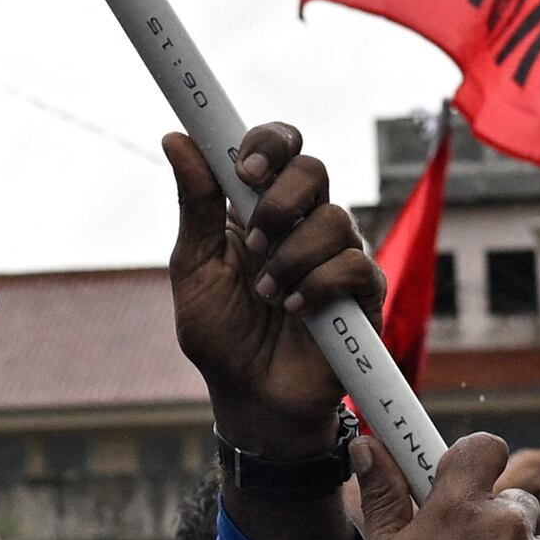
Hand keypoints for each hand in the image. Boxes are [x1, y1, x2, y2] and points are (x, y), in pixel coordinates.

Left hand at [163, 124, 378, 448]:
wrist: (251, 399)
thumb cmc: (221, 335)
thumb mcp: (195, 269)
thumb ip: (196, 206)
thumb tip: (177, 140)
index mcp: (259, 208)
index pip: (278, 146)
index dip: (268, 142)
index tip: (244, 166)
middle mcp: (302, 223)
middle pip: (313, 168)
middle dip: (281, 198)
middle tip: (255, 238)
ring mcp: (336, 256)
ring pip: (335, 219)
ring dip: (292, 258)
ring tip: (268, 295)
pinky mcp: (363, 294)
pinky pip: (355, 266)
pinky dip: (319, 287)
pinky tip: (296, 311)